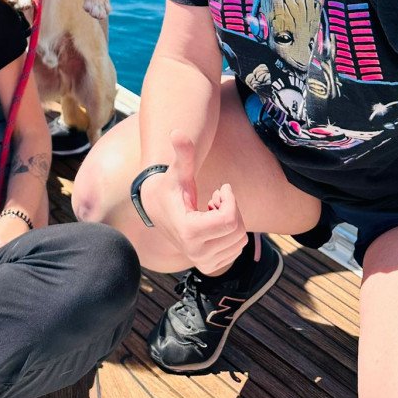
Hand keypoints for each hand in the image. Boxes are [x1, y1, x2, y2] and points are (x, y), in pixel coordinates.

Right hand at [141, 131, 247, 273]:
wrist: (157, 211)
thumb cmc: (169, 188)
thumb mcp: (177, 171)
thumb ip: (182, 154)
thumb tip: (177, 132)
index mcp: (189, 232)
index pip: (229, 220)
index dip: (230, 199)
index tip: (222, 188)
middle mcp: (196, 253)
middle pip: (237, 229)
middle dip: (232, 208)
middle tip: (217, 197)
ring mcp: (204, 262)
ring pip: (240, 240)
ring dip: (232, 221)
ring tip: (213, 210)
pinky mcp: (211, 265)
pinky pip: (237, 249)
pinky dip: (231, 233)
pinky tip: (214, 223)